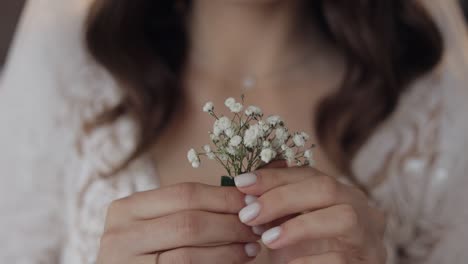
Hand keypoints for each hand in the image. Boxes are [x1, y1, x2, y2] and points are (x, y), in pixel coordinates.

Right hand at [97, 182, 260, 263]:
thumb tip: (242, 196)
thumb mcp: (156, 223)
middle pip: (189, 222)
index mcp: (127, 208)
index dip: (223, 197)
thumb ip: (188, 209)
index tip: (251, 201)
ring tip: (252, 246)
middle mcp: (120, 235)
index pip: (184, 194)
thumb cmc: (147, 249)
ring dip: (229, 249)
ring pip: (189, 254)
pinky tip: (236, 261)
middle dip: (230, 223)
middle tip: (257, 226)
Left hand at [234, 165, 386, 263]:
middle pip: (327, 188)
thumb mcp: (292, 225)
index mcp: (342, 193)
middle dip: (282, 198)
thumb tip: (248, 197)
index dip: (274, 176)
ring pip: (344, 217)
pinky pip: (341, 258)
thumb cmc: (309, 253)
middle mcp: (362, 208)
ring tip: (267, 240)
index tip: (242, 183)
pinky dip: (309, 261)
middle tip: (248, 215)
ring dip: (299, 226)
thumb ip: (277, 209)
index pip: (309, 174)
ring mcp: (370, 237)